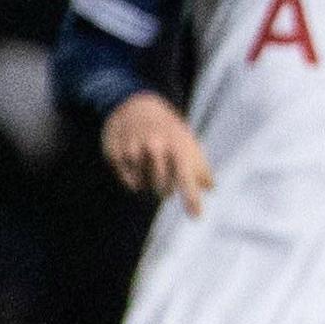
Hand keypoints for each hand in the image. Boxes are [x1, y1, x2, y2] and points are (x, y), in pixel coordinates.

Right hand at [101, 91, 214, 214]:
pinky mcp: (115, 153)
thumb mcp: (189, 144)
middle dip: (166, 189)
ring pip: (143, 187)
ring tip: (150, 168)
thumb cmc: (170, 132)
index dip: (191, 197)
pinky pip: (128, 182)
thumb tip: (209, 187)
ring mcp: (133, 149)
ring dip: (149, 184)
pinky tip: (136, 167)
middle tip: (166, 177)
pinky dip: (135, 180)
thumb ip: (201, 168)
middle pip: (163, 188)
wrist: (138, 106)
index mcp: (177, 146)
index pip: (186, 177)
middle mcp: (155, 147)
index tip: (197, 216)